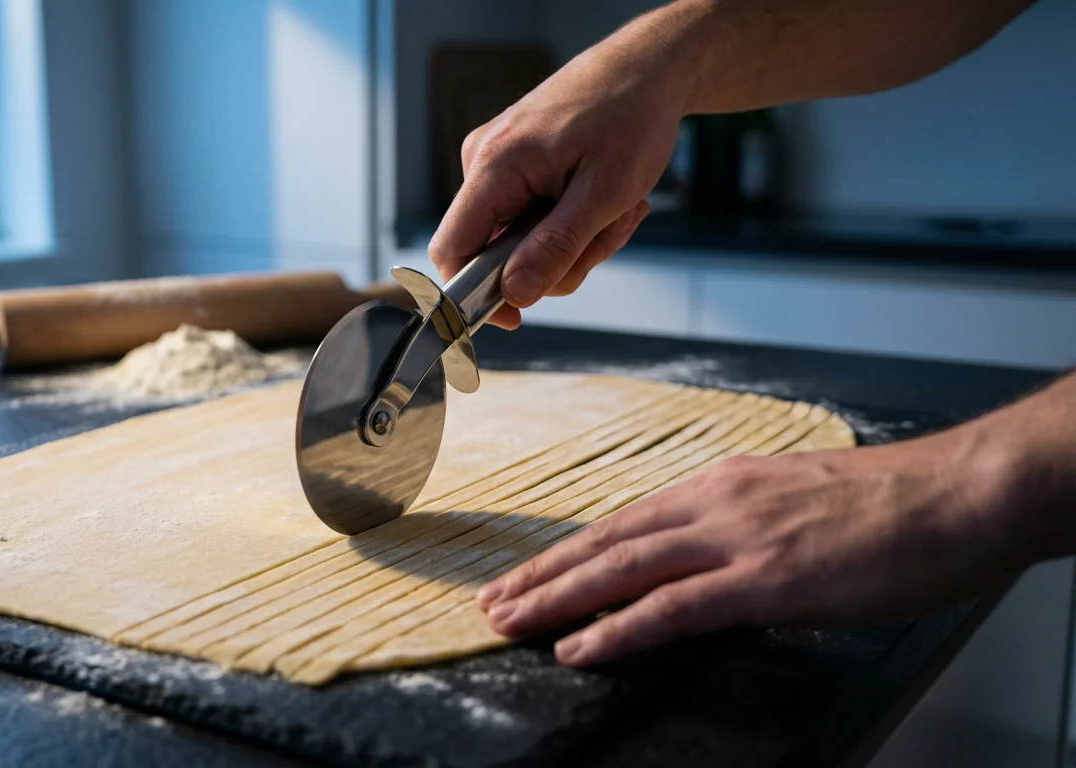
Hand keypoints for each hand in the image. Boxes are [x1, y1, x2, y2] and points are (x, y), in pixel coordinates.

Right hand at [428, 16, 694, 328]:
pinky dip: (571, 222)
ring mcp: (497, 165)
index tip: (515, 321)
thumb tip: (515, 296)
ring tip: (616, 209)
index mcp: (495, 166)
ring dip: (574, 242)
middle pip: (495, 254)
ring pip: (521, 241)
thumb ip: (557, 247)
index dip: (473, 296)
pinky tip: (604, 201)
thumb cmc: (630, 118)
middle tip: (607, 234)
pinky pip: (532, 220)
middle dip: (556, 260)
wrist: (646, 69)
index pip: (452, 251)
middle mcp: (483, 163)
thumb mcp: (605, 194)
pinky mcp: (515, 167)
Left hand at [475, 428, 1035, 666]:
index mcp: (724, 485)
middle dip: (542, 573)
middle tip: (490, 600)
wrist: (958, 495)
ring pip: (622, 568)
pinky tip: (579, 646)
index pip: (626, 521)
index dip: (570, 550)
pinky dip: (617, 628)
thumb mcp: (801, 504)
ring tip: (507, 621)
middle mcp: (716, 504)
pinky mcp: (765, 579)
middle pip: (607, 541)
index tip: (527, 572)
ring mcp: (737, 539)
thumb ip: (750, 530)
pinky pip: (672, 608)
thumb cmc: (894, 504)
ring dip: (557, 597)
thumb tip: (721, 565)